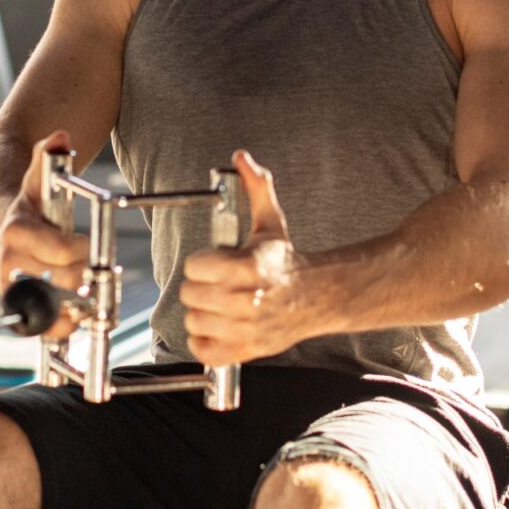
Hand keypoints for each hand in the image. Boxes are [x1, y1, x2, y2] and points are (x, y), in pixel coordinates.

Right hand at [0, 131, 88, 338]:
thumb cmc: (21, 204)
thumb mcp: (34, 180)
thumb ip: (47, 158)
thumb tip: (60, 136)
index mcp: (15, 231)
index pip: (59, 249)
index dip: (78, 249)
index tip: (85, 244)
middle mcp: (8, 262)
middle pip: (61, 281)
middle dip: (83, 276)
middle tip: (93, 270)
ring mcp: (10, 286)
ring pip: (47, 309)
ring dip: (73, 309)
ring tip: (89, 302)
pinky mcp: (14, 304)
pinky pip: (36, 326)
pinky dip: (57, 327)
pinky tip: (74, 321)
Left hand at [180, 150, 322, 365]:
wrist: (318, 298)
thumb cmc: (286, 262)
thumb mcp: (270, 223)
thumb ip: (255, 189)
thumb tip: (241, 158)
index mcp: (248, 268)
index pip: (195, 266)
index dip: (203, 262)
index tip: (216, 262)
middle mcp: (246, 301)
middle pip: (191, 294)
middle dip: (201, 285)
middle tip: (218, 282)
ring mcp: (246, 330)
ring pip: (194, 322)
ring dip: (203, 313)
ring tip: (220, 303)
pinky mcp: (245, 351)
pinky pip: (203, 350)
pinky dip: (205, 340)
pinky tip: (219, 325)